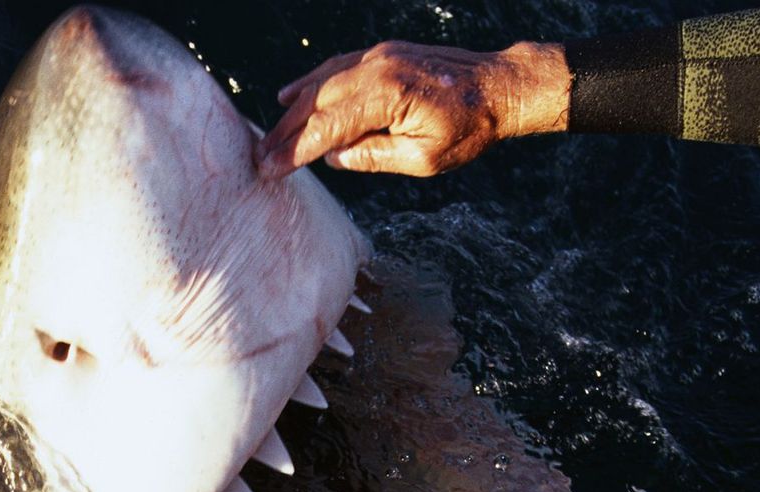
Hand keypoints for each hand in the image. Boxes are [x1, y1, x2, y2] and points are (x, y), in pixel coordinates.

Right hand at [253, 41, 570, 178]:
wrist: (499, 87)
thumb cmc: (468, 128)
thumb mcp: (423, 158)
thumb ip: (374, 157)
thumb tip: (333, 159)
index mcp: (387, 96)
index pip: (327, 127)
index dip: (294, 150)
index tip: (270, 169)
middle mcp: (377, 69)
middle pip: (316, 102)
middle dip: (285, 132)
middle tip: (260, 157)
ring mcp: (378, 57)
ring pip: (321, 81)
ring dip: (292, 109)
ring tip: (270, 134)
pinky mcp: (381, 54)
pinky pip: (336, 68)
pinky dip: (311, 83)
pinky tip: (291, 96)